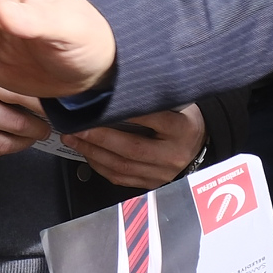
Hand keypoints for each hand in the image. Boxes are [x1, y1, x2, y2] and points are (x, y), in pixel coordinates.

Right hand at [0, 66, 51, 162]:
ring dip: (23, 142)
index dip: (42, 104)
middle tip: (45, 126)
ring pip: (6, 146)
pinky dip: (0, 149)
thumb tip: (32, 90)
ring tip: (29, 136)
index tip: (53, 107)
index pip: (21, 96)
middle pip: (18, 126)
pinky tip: (4, 140)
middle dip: (38, 128)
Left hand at [65, 106, 204, 188]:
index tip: (104, 104)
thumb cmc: (182, 120)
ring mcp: (162, 173)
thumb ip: (153, 99)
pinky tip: (88, 154)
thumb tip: (117, 88)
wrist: (198, 146)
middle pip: (132, 148)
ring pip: (122, 166)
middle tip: (77, 128)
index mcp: (182, 129)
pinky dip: (100, 166)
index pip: (154, 119)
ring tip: (74, 140)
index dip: (128, 113)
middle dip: (100, 138)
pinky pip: (121, 178)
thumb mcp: (178, 104)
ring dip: (93, 153)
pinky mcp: (152, 184)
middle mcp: (173, 154)